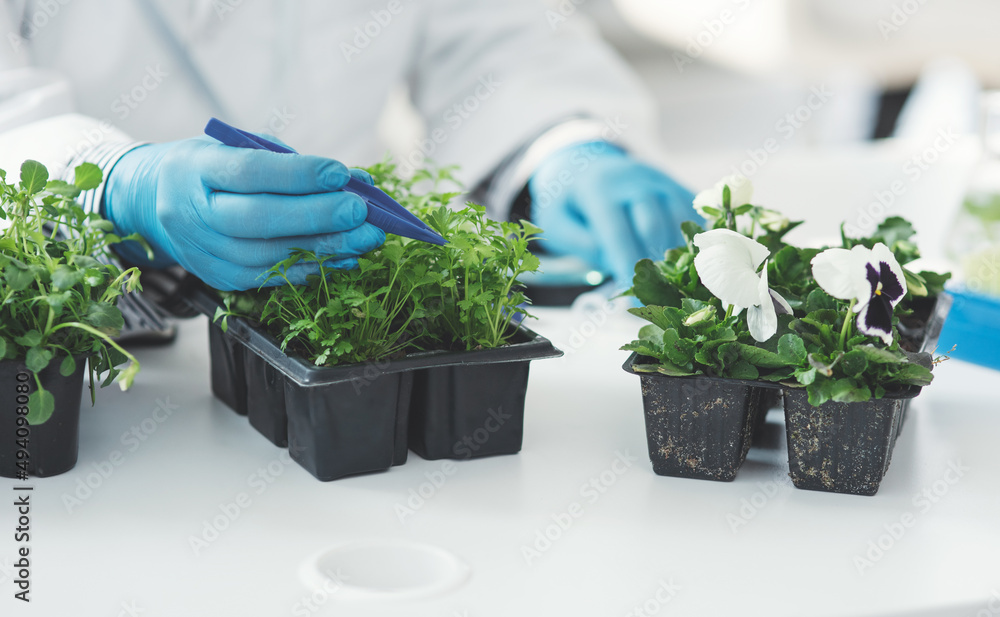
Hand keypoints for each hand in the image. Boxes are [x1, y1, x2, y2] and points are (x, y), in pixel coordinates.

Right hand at [102, 137, 384, 290]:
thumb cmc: (212, 169)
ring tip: (365, 238)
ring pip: (270, 255)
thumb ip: (291, 163)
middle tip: (361, 212)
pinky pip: (272, 277)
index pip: (249, 172)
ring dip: (325, 248)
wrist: (157, 202)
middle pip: (258, 220)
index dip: (297, 175)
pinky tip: (345, 257)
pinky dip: (313, 268)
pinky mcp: (220, 278)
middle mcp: (192, 214)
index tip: (340, 173)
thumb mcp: (238, 148)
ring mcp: (203, 251)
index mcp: (194, 170)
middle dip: (316, 217)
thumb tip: (355, 181)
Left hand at [528, 141, 698, 287]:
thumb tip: (614, 262)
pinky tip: (683, 261)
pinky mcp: (675, 185)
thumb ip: (580, 243)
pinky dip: (691, 240)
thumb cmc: (568, 203)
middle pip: (654, 226)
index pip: (618, 233)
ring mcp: (659, 180)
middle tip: (651, 291)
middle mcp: (634, 180)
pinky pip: (692, 216)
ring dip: (676, 254)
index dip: (627, 268)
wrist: (584, 165)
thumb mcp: (556, 222)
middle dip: (653, 263)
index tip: (633, 297)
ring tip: (667, 280)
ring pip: (679, 222)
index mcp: (600, 189)